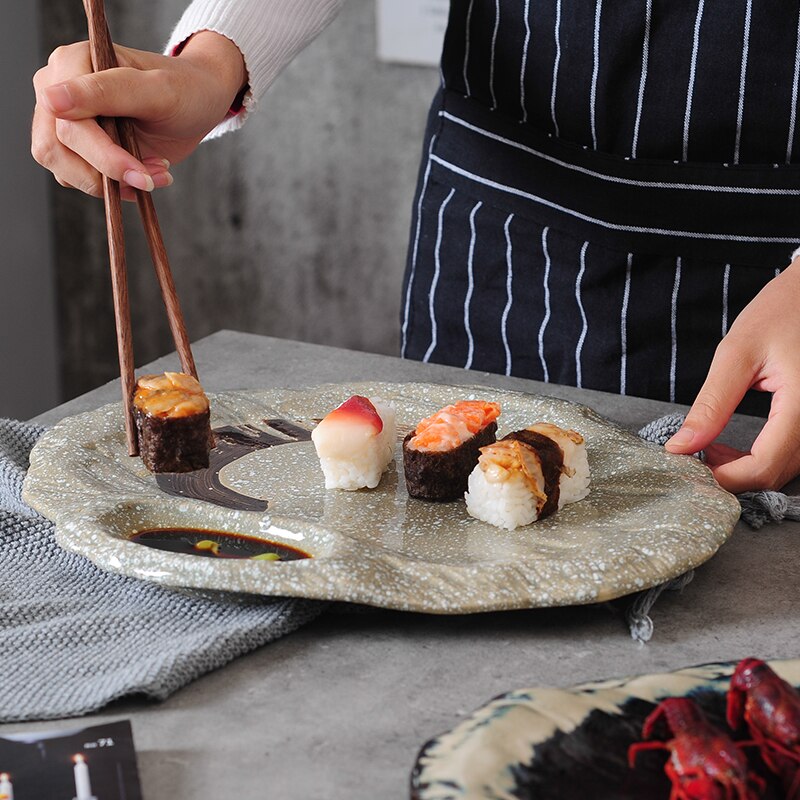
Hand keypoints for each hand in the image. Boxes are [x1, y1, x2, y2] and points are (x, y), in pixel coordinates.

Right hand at [32, 31, 246, 199]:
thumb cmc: (182, 90)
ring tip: (154, 174)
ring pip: (63, 169)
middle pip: (56, 147)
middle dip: (108, 172)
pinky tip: (143, 175)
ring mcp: (62, 120)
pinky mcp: (76, 147)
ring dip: (112, 183)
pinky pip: (78, 179)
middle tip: (151, 178)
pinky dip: (114, 186)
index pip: (65, 118)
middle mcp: (57, 89)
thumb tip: (52, 99)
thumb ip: (108, 91)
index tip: (140, 173)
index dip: (101, 153)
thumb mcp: (157, 90)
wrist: (197, 104)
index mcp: (72, 63)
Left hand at [665, 258, 799, 492]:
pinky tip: (734, 444)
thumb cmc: (781, 312)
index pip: (765, 465)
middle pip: (775, 474)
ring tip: (709, 448)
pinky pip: (792, 454)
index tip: (687, 465)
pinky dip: (761, 457)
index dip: (724, 476)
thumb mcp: (736, 354)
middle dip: (730, 474)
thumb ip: (711, 405)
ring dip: (744, 468)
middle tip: (693, 455)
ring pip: (785, 469)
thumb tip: (681, 446)